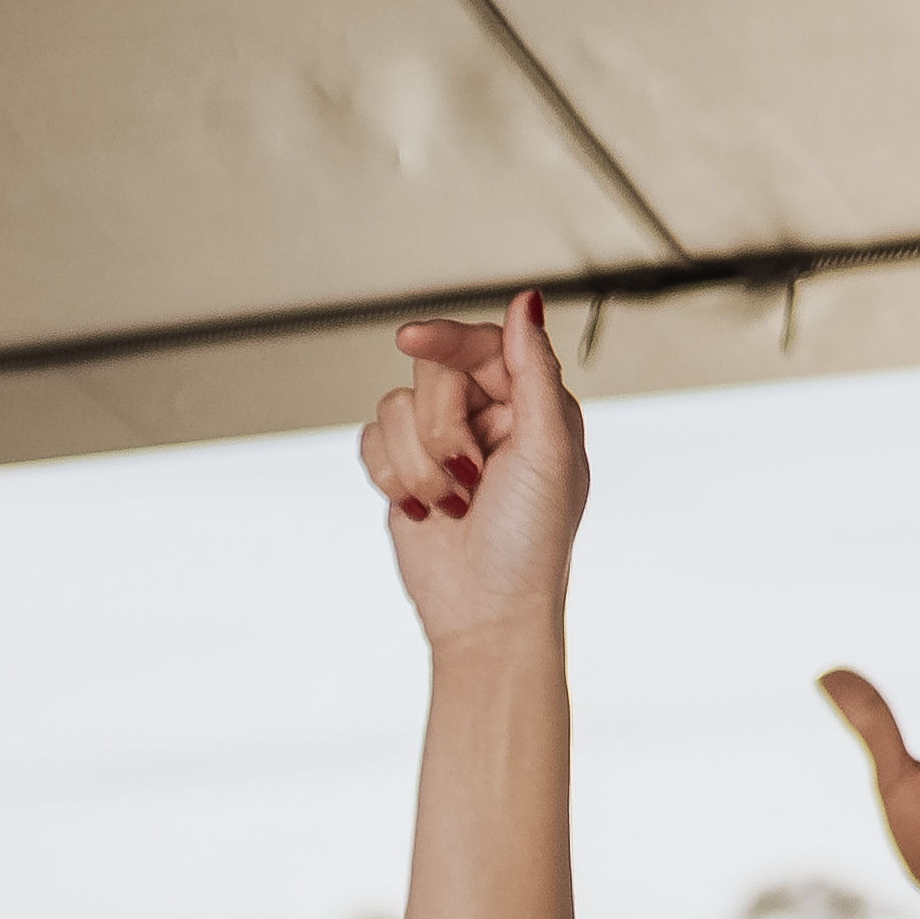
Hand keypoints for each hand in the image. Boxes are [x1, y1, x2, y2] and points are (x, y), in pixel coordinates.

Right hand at [359, 290, 586, 646]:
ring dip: (418, 465)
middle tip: (469, 477)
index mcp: (532, 406)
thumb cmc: (530, 544)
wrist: (486, 617)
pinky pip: (371, 441)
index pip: (481, 344)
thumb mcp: (547, 452)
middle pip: (431, 375)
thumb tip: (526, 300)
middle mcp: (486, 418)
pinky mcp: (404, 473)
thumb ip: (535, 372)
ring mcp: (441, 445)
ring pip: (394, 409)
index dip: (445, 339)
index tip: (409, 339)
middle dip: (442, 430)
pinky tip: (422, 511)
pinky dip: (391, 478)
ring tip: (451, 504)